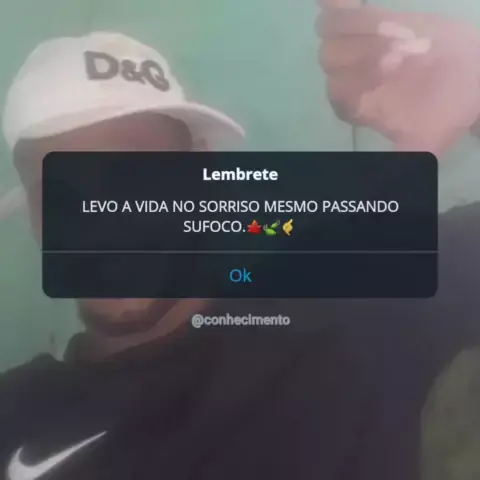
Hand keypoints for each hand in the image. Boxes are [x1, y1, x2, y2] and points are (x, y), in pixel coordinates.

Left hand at [316, 0, 479, 154]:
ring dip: (363, 27)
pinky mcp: (366, 19)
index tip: (396, 69)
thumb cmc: (447, 110)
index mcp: (356, 106)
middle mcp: (349, 76)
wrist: (475, 80)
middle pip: (332, 59)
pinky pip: (338, 7)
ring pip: (333, 31)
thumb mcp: (424, 147)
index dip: (362, 81)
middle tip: (402, 51)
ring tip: (399, 29)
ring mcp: (355, 45)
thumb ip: (401, 166)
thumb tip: (382, 188)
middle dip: (364, 52)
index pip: (338, 94)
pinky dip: (335, 2)